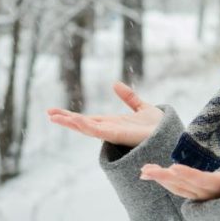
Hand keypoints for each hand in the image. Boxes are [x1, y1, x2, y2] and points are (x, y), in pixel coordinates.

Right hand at [46, 81, 163, 147]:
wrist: (171, 136)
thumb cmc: (159, 128)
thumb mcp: (142, 107)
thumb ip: (129, 97)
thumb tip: (115, 84)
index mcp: (112, 123)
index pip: (88, 119)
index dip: (72, 116)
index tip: (55, 111)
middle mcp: (110, 129)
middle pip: (83, 124)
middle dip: (66, 119)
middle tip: (48, 113)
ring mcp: (113, 134)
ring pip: (86, 128)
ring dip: (70, 122)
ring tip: (53, 116)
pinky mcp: (119, 136)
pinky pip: (100, 131)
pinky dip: (87, 125)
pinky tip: (75, 120)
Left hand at [139, 130, 219, 200]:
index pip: (205, 181)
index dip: (189, 176)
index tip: (174, 169)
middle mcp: (213, 194)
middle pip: (186, 186)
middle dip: (166, 178)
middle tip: (146, 170)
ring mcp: (206, 198)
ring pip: (180, 190)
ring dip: (162, 181)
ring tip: (144, 171)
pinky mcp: (202, 198)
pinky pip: (182, 192)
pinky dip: (168, 184)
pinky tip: (154, 175)